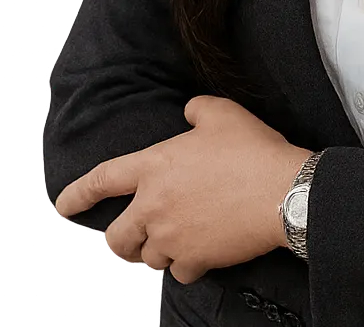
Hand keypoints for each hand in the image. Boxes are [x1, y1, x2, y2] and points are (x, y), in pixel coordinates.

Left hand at [52, 95, 313, 284]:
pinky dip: (187, 265)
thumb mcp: (224, 113)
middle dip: (122, 240)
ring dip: (159, 250)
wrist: (282, 192)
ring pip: (148, 258)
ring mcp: (172, 237)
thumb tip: (188, 113)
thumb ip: (198, 109)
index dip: (79, 193)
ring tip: (178, 239)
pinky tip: (202, 251)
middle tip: (135, 236)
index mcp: (155, 166)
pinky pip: (179, 272)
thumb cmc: (253, 150)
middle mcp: (154, 205)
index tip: (63, 206)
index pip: (103, 179)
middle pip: (119, 237)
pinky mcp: (194, 259)